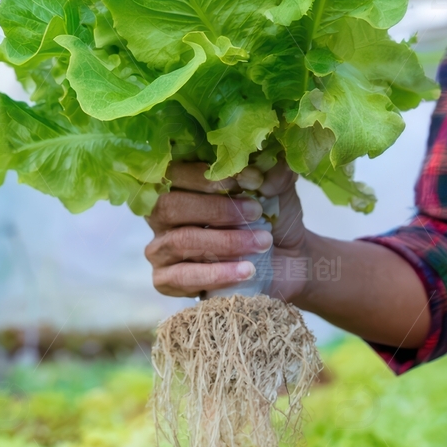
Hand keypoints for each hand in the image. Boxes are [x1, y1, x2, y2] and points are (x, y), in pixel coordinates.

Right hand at [144, 160, 310, 299]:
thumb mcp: (276, 193)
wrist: (286, 267)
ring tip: (261, 243)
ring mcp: (160, 249)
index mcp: (178, 184)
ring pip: (181, 241)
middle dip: (216, 209)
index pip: (175, 172)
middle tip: (255, 213)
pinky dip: (218, 273)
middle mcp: (161, 215)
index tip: (251, 180)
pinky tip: (246, 271)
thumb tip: (269, 166)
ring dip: (225, 242)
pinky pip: (184, 277)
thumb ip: (272, 175)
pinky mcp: (165, 281)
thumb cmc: (270, 222)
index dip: (208, 176)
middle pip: (170, 206)